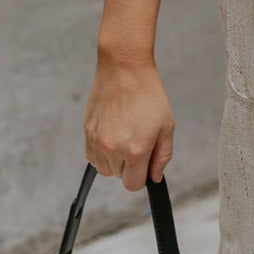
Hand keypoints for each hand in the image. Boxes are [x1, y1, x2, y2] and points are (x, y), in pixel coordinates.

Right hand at [84, 54, 174, 191]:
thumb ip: (162, 156)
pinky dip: (102, 152)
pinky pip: (92, 157)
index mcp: (135, 150)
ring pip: (105, 169)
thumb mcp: (167, 126)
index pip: (133, 184)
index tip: (146, 163)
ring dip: (115, 159)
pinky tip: (114, 134)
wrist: (124, 69)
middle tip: (138, 139)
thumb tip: (154, 177)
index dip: (142, 176)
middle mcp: (112, 149)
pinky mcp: (87, 132)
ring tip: (126, 135)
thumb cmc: (148, 95)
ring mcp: (97, 141)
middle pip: (119, 176)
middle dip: (130, 165)